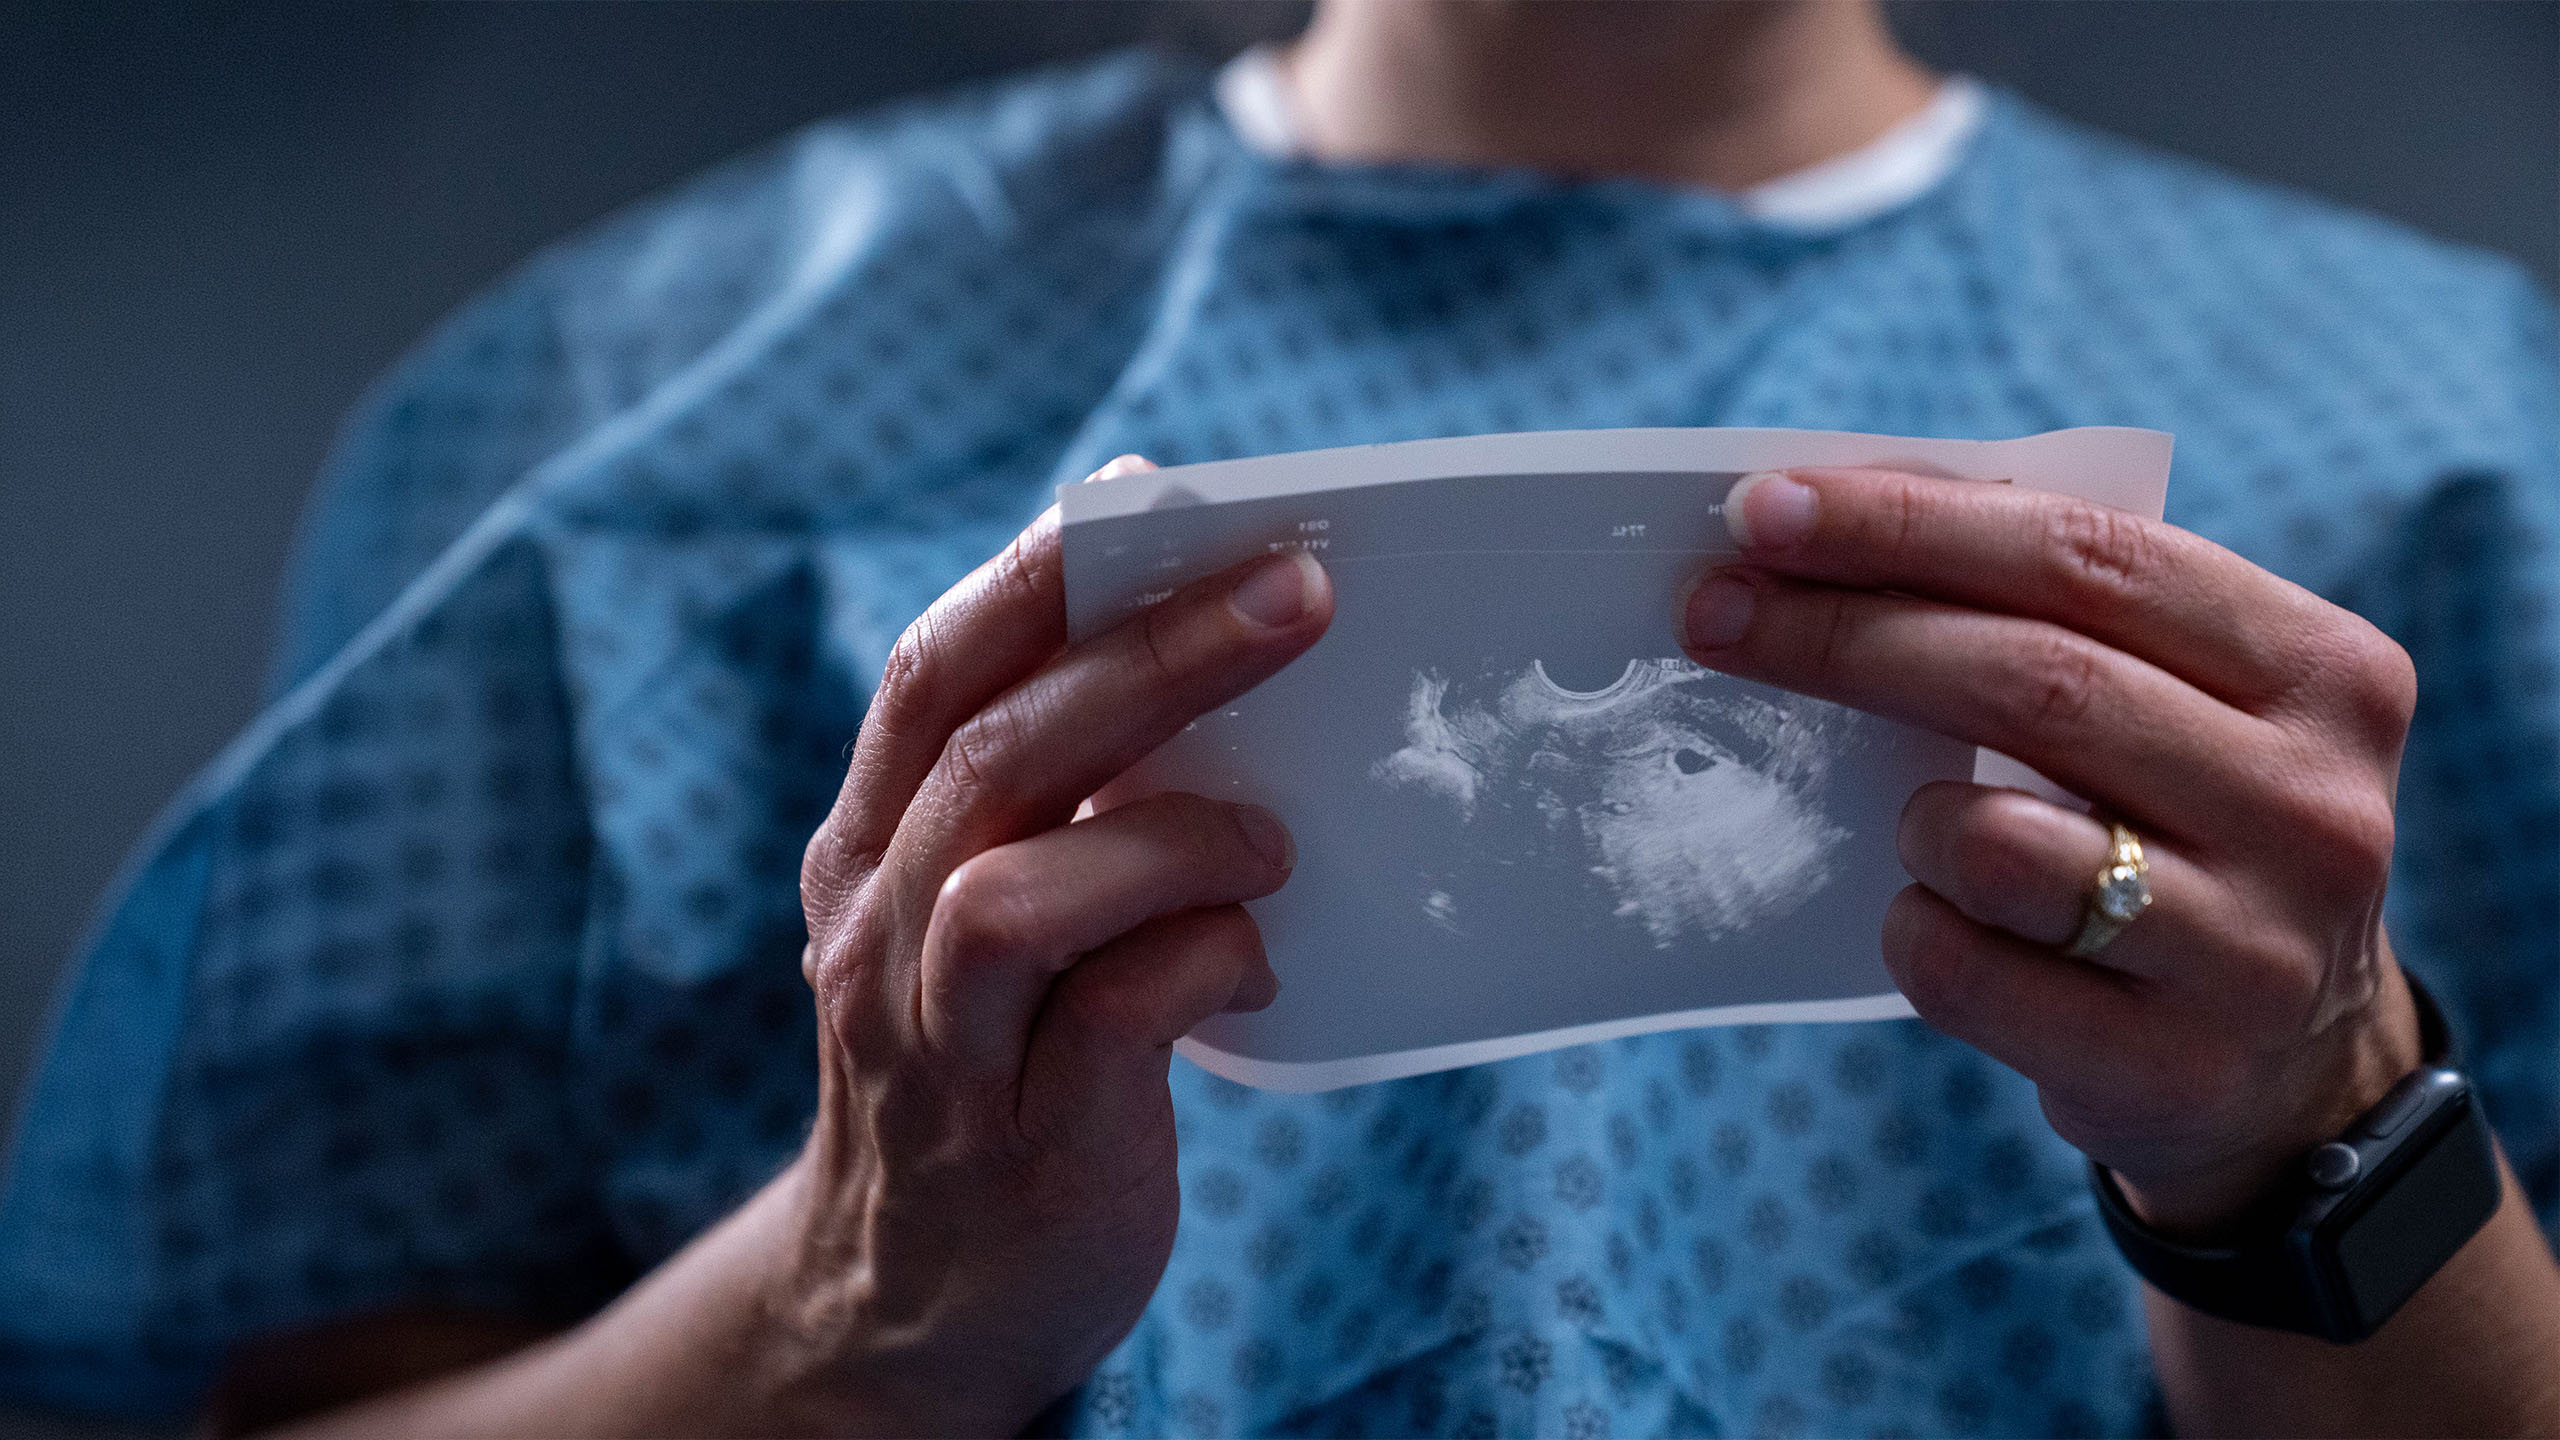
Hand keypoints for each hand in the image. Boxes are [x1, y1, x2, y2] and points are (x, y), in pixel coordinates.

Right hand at [778, 465, 1333, 1433]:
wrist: (913, 1304)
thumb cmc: (990, 1067)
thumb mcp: (975, 921)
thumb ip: (1046, 807)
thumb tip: (1201, 650)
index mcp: (871, 851)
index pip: (933, 676)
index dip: (1039, 577)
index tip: (1156, 498)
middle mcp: (881, 935)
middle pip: (996, 751)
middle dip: (1156, 653)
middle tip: (1300, 591)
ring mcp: (942, 1049)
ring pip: (1015, 891)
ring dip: (1173, 835)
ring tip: (1271, 844)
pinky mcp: (1028, 1145)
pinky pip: (1114, 1021)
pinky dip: (1204, 961)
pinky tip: (1252, 966)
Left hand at [1680, 467, 2424, 1233]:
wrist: (2289, 1067)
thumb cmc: (2179, 830)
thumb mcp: (2181, 706)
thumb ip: (2057, 612)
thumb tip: (1819, 522)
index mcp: (2323, 671)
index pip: (2089, 557)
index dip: (1910, 524)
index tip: (1761, 510)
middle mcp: (2315, 806)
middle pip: (2035, 683)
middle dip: (1848, 634)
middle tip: (1713, 611)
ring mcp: (2256, 950)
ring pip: (1994, 844)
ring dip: (1910, 820)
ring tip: (1914, 826)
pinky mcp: (2176, 1068)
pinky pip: (1965, 971)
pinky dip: (1915, 932)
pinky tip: (1939, 924)